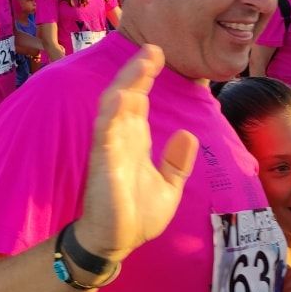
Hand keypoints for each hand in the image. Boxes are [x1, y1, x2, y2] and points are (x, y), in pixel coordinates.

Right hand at [72, 45, 197, 263]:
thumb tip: (187, 135)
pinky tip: (120, 97)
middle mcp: (121, 138)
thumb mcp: (168, 187)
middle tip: (152, 49)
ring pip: (115, 107)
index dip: (146, 76)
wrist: (117, 242)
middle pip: (127, 95)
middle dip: (137, 72)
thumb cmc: (136, 215)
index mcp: (136, 140)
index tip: (158, 54)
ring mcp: (111, 148)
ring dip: (126, 84)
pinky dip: (111, 114)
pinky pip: (105, 133)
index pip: (140, 100)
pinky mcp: (103, 162)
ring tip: (140, 63)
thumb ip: (176, 162)